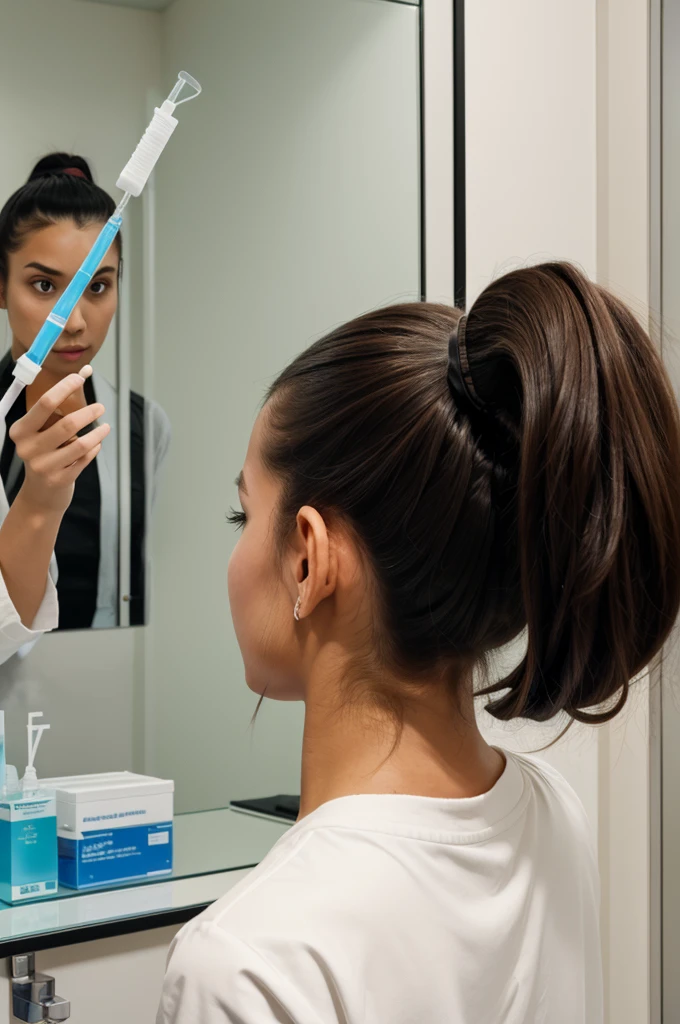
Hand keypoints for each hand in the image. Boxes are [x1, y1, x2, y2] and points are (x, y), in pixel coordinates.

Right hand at [9, 369, 110, 514]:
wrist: (40, 494)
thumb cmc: (44, 453)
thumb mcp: (42, 431)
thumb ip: (59, 404)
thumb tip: (84, 372)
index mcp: (21, 430)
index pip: (45, 403)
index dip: (65, 387)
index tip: (81, 377)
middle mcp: (28, 448)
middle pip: (66, 424)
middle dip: (88, 413)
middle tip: (101, 407)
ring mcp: (44, 466)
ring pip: (80, 444)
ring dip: (97, 433)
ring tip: (105, 427)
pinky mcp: (60, 480)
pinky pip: (84, 459)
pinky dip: (93, 449)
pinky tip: (96, 444)